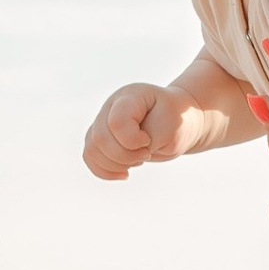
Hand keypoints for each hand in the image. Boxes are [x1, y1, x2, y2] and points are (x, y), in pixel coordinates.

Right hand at [84, 82, 216, 180]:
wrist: (178, 123)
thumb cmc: (177, 122)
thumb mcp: (172, 129)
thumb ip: (148, 139)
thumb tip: (123, 155)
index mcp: (131, 96)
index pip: (117, 122)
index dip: (132, 141)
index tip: (150, 141)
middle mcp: (111, 105)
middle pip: (100, 138)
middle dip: (124, 156)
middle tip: (146, 155)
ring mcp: (103, 120)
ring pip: (92, 149)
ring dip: (115, 165)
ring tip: (137, 161)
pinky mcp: (101, 137)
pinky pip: (90, 157)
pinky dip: (105, 171)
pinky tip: (124, 174)